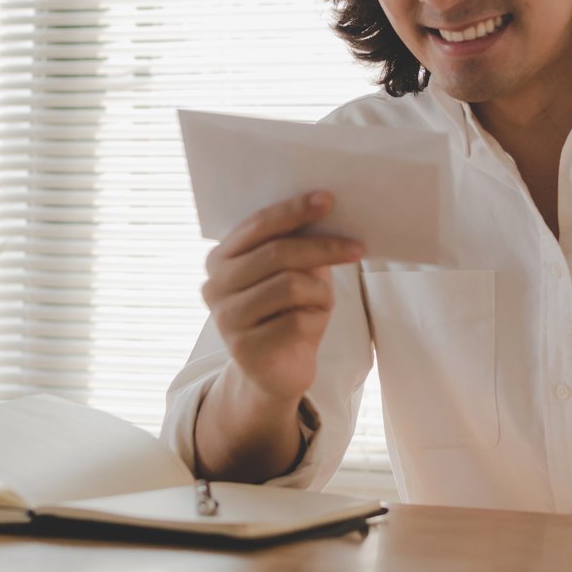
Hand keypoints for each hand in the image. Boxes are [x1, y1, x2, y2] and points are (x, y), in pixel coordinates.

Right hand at [201, 191, 363, 403]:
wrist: (276, 372)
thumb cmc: (287, 312)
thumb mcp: (293, 272)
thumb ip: (298, 245)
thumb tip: (326, 210)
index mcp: (220, 258)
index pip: (258, 224)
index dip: (294, 210)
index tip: (327, 199)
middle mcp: (214, 285)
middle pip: (276, 253)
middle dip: (323, 247)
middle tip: (357, 248)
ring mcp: (226, 318)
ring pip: (290, 286)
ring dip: (320, 292)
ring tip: (324, 302)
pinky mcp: (244, 348)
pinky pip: (297, 321)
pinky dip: (316, 320)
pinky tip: (311, 326)